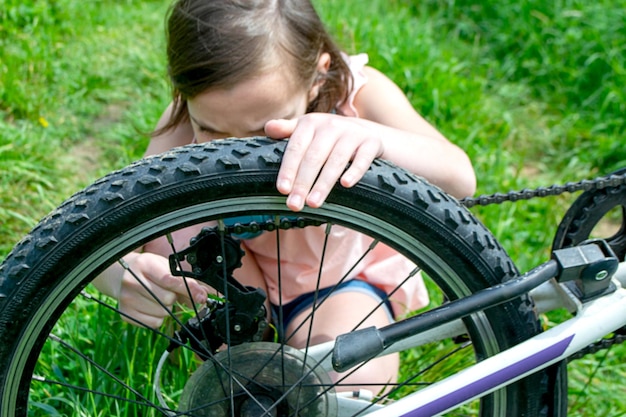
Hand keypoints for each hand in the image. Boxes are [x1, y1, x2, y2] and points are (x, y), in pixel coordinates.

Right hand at [117, 252, 207, 327]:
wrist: (120, 276)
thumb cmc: (149, 271)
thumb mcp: (166, 268)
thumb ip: (185, 281)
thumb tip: (202, 296)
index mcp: (144, 264)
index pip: (170, 280)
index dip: (188, 289)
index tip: (200, 296)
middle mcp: (131, 281)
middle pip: (167, 298)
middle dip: (174, 297)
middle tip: (168, 291)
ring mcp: (126, 298)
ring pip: (162, 313)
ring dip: (167, 308)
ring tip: (157, 298)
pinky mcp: (125, 313)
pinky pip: (154, 323)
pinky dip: (158, 318)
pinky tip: (151, 307)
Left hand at [265, 113, 383, 210]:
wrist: (365, 131)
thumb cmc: (327, 136)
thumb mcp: (306, 130)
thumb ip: (286, 130)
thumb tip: (268, 127)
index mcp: (311, 123)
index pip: (296, 148)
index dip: (288, 169)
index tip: (282, 190)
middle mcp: (331, 125)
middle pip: (314, 157)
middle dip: (303, 183)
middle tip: (294, 205)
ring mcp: (353, 133)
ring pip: (336, 160)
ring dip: (324, 183)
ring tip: (313, 204)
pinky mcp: (371, 142)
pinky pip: (363, 159)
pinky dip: (355, 171)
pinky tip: (346, 185)